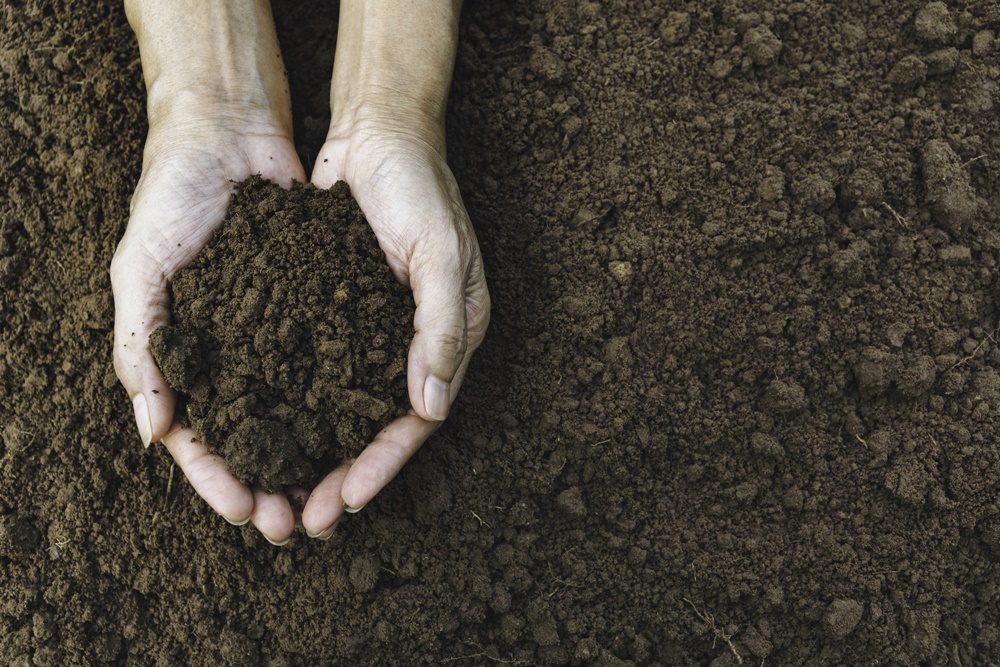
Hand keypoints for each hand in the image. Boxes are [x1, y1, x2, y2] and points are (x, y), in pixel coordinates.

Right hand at [110, 110, 306, 543]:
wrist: (228, 133)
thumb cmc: (172, 197)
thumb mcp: (139, 266)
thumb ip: (139, 344)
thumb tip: (152, 431)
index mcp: (184, 354)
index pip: (197, 436)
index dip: (217, 479)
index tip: (244, 512)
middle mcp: (233, 352)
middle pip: (251, 437)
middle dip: (269, 484)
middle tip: (293, 523)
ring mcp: (274, 333)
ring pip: (294, 412)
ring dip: (309, 458)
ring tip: (330, 494)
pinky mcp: (315, 306)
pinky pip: (328, 363)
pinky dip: (339, 399)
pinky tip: (360, 430)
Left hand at [301, 124, 489, 536]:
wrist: (378, 134)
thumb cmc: (419, 188)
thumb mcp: (441, 253)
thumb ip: (442, 327)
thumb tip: (433, 408)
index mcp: (450, 337)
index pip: (418, 418)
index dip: (384, 462)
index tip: (348, 498)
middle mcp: (414, 343)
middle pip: (379, 426)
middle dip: (347, 475)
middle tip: (308, 519)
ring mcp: (374, 331)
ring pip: (345, 408)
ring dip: (319, 453)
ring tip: (282, 492)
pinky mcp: (339, 313)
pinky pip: (320, 370)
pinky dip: (299, 404)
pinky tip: (266, 429)